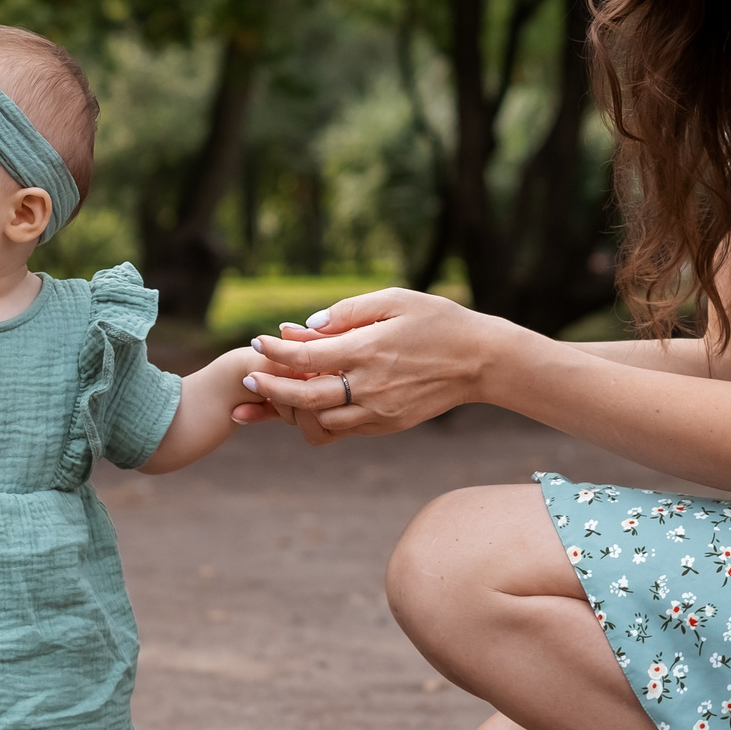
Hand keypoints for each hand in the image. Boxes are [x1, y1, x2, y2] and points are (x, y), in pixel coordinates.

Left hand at [241, 287, 504, 444]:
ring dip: (296, 408)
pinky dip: (323, 418)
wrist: (481, 361)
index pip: (307, 357)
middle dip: (271, 388)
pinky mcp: (389, 426)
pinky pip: (345, 429)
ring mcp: (380, 411)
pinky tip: (314, 402)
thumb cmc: (439, 322)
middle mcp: (370, 386)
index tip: (257, 341)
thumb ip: (349, 311)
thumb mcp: (396, 300)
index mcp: (370, 350)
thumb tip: (308, 325)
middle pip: (304, 397)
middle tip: (249, 377)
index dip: (276, 351)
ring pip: (321, 420)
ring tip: (280, 390)